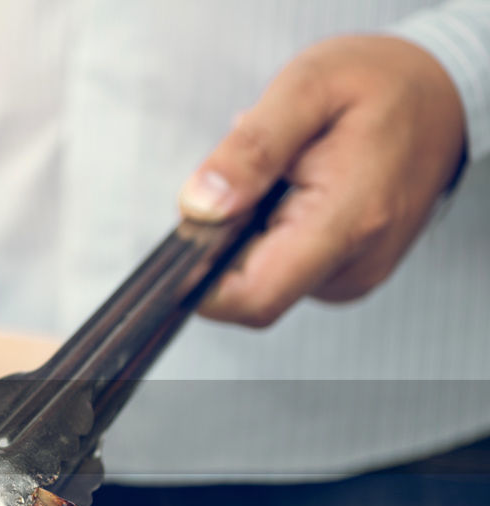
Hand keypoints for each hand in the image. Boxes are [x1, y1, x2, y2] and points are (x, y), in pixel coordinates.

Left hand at [178, 35, 465, 327]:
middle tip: (252, 177)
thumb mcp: (307, 87)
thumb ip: (250, 149)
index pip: (254, 297)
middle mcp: (354, 264)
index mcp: (347, 221)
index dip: (201, 282)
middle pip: (249, 288)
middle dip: (226, 239)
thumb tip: (198, 207)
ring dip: (249, 231)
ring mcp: (353, 275)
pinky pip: (284, 269)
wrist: (441, 95)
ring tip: (284, 175)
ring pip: (262, 278)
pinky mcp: (346, 274)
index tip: (187, 236)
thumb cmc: (380, 84)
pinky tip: (294, 191)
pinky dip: (270, 232)